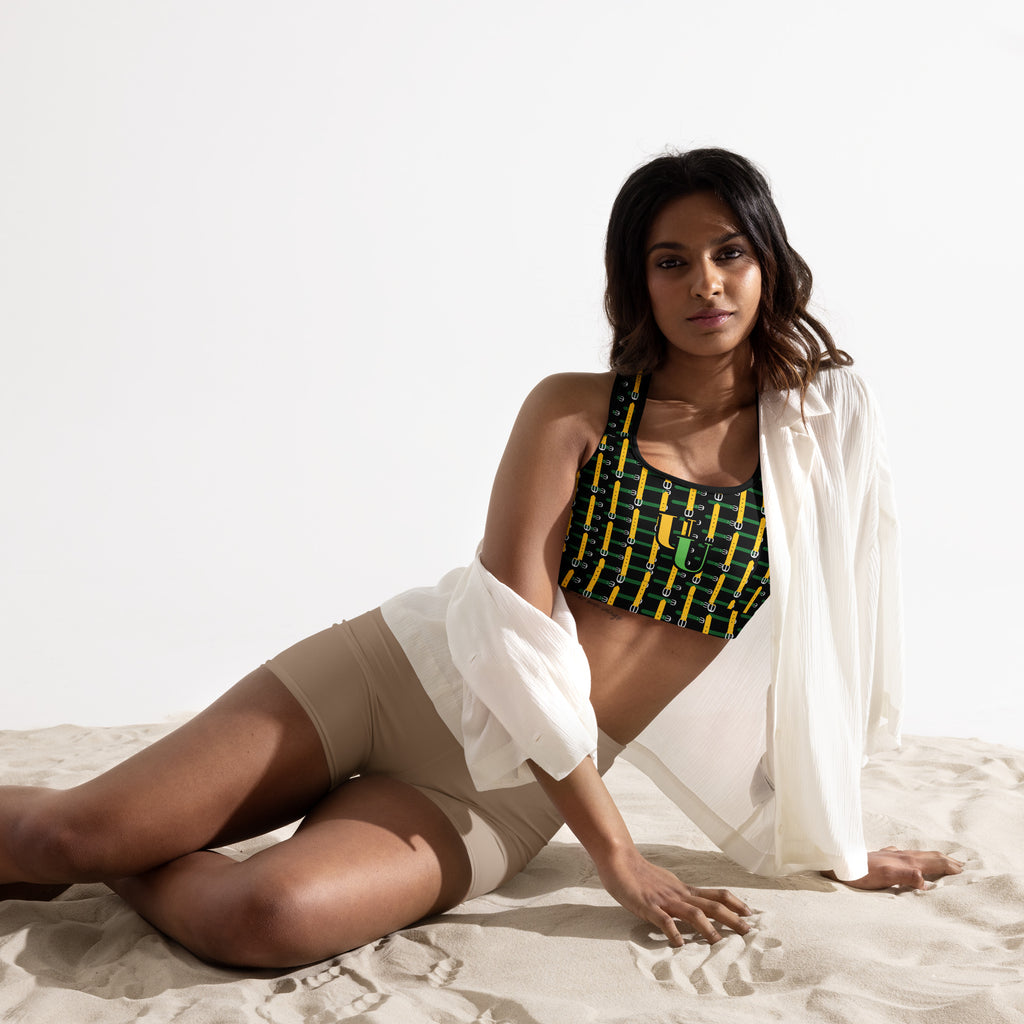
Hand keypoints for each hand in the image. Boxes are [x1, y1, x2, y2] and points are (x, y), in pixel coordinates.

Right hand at [596, 845, 752, 945]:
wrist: (619, 858)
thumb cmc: (640, 873)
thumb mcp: (665, 883)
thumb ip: (678, 895)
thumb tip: (691, 906)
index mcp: (684, 889)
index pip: (715, 895)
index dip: (735, 904)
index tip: (750, 914)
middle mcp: (679, 894)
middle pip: (711, 905)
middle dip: (732, 918)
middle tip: (748, 931)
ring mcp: (664, 900)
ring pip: (692, 912)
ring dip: (707, 928)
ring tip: (719, 942)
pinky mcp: (647, 905)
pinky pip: (663, 920)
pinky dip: (673, 931)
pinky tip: (679, 943)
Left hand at [826, 847, 963, 889]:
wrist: (838, 864)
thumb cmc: (860, 873)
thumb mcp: (884, 877)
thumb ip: (904, 877)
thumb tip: (925, 881)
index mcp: (906, 860)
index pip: (934, 861)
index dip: (950, 866)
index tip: (966, 871)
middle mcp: (901, 855)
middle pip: (929, 855)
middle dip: (946, 860)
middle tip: (962, 865)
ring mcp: (892, 855)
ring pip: (918, 854)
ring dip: (933, 858)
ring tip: (942, 860)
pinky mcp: (883, 858)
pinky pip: (907, 857)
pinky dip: (917, 859)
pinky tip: (912, 860)